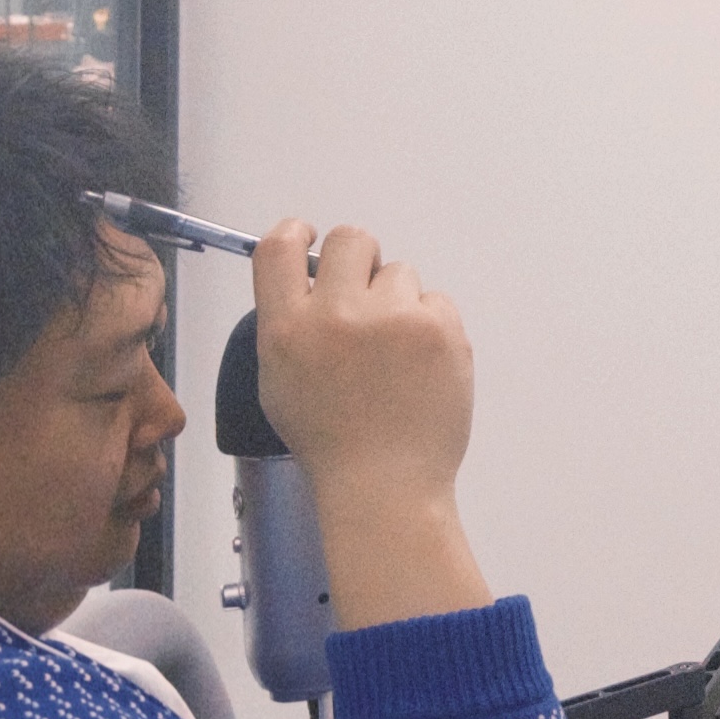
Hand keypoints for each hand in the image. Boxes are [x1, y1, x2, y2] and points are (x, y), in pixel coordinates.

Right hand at [253, 219, 487, 629]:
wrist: (385, 485)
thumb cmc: (331, 441)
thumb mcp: (281, 382)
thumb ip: (292, 327)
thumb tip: (313, 285)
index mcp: (287, 328)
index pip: (280, 248)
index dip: (295, 233)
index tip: (308, 236)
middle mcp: (337, 314)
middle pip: (351, 239)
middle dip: (360, 261)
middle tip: (366, 296)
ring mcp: (392, 318)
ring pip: (400, 274)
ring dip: (397, 302)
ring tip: (394, 355)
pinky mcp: (439, 329)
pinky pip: (436, 301)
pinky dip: (431, 327)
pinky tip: (420, 367)